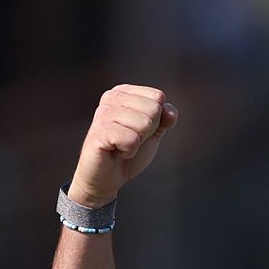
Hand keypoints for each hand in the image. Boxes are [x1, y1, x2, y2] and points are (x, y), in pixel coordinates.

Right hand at [68, 85, 177, 207]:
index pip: (158, 97)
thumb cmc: (130, 151)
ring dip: (138, 142)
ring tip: (121, 145)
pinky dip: (129, 151)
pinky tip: (116, 151)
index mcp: (124, 92)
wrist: (108, 176)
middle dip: (148, 132)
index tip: (138, 130)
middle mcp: (111, 97)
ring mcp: (102, 113)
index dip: (156, 120)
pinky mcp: (99, 132)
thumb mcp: (153, 132)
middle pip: (153, 109)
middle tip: (130, 140)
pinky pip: (132, 140)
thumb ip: (165, 119)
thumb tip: (170, 112)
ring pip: (144, 124)